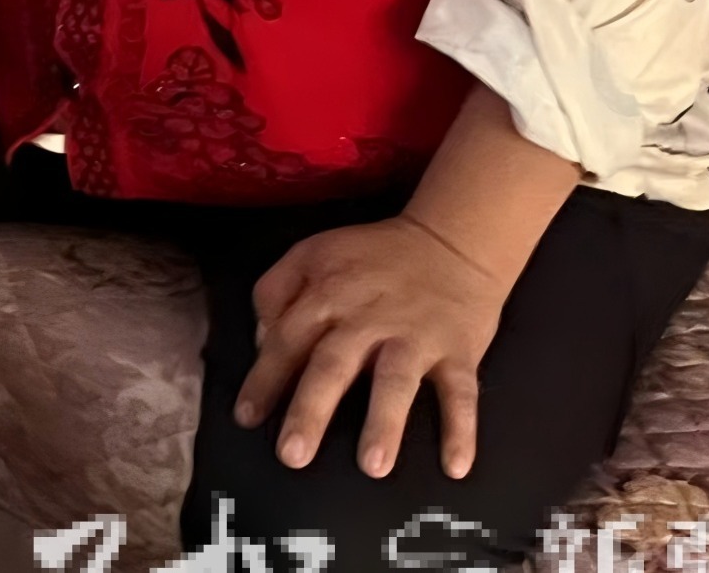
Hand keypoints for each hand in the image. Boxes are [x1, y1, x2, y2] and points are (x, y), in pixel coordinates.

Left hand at [233, 213, 516, 480]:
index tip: (247, 417)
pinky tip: (455, 466)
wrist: (452, 242)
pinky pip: (461, 393)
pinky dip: (460, 429)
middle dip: (311, 410)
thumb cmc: (373, 258)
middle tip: (293, 454)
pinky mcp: (458, 350)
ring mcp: (415, 337)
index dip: (265, 378)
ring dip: (384, 423)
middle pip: (333, 365)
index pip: (287, 340)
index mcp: (327, 296)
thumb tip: (262, 343)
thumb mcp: (313, 255)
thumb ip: (276, 291)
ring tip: (373, 466)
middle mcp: (368, 319)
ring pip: (396, 381)